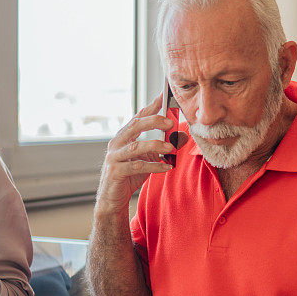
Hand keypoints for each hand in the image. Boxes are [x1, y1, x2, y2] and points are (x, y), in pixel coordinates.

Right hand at [95, 96, 186, 214]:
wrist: (112, 200)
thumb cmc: (130, 176)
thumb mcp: (150, 159)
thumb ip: (164, 147)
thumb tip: (184, 135)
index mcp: (124, 136)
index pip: (138, 117)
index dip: (151, 106)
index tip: (164, 95)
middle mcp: (116, 143)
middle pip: (135, 126)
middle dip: (154, 121)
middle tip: (171, 122)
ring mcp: (114, 157)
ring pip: (136, 146)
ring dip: (156, 145)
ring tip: (171, 148)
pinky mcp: (115, 171)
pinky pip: (137, 166)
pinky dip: (154, 166)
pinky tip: (167, 167)